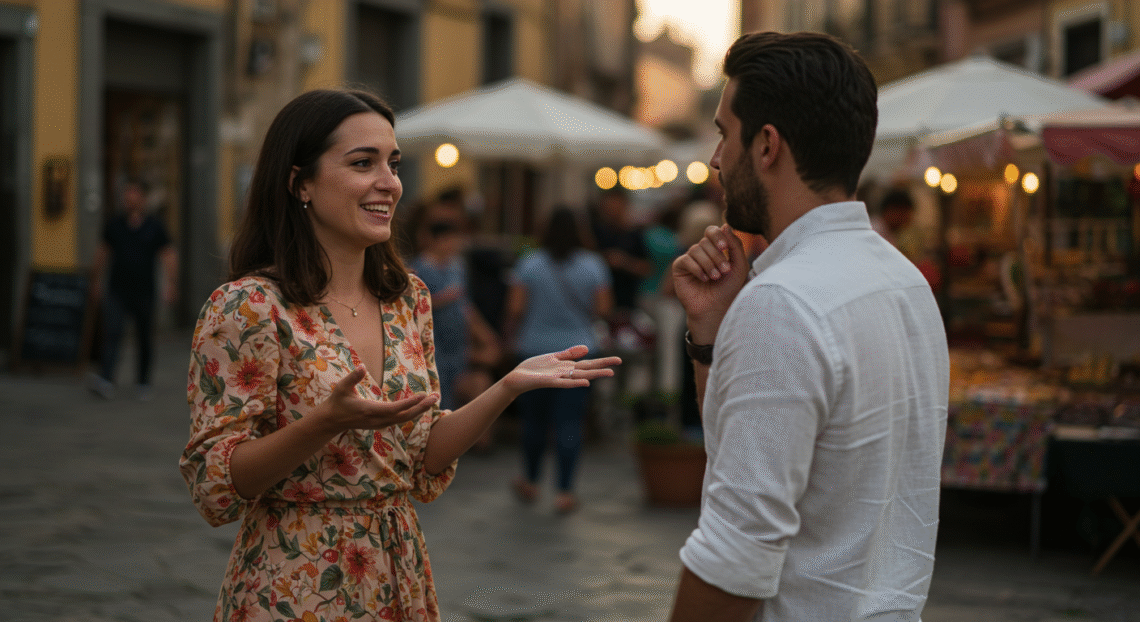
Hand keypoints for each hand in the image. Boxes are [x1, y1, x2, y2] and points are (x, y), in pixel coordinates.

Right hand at [311, 367, 437, 433]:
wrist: (331, 421)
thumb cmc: (337, 402)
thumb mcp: (341, 388)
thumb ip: (352, 378)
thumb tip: (362, 367)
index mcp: (370, 410)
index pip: (395, 409)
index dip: (410, 403)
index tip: (423, 395)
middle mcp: (378, 420)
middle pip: (405, 416)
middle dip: (422, 407)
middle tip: (436, 397)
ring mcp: (380, 424)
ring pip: (404, 419)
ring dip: (419, 410)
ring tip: (433, 399)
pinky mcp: (381, 424)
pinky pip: (400, 420)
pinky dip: (412, 413)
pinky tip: (421, 406)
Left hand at [501, 345, 621, 394]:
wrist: (517, 378)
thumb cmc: (533, 369)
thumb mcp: (553, 357)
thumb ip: (569, 354)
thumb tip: (587, 348)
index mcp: (567, 366)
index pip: (588, 363)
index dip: (602, 361)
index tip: (617, 360)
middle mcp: (565, 373)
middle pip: (588, 369)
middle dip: (603, 366)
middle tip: (619, 363)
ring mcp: (558, 378)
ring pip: (580, 376)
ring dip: (594, 374)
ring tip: (609, 373)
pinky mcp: (549, 381)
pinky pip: (564, 383)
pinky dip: (575, 382)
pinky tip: (585, 382)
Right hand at [671, 224, 754, 341]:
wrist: (716, 309)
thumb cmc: (729, 289)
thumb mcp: (739, 266)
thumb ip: (736, 245)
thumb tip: (725, 225)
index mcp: (715, 248)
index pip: (712, 231)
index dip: (718, 236)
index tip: (725, 248)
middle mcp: (701, 251)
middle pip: (706, 240)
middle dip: (717, 256)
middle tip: (724, 271)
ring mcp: (690, 259)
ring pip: (696, 249)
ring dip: (708, 264)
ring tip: (715, 278)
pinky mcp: (679, 268)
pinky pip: (686, 259)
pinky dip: (697, 269)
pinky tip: (704, 279)